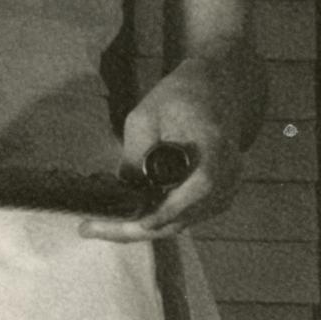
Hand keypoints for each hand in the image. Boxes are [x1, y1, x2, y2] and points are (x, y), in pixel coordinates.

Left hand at [80, 47, 256, 242]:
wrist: (214, 90)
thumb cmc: (178, 97)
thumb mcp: (145, 116)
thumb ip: (135, 152)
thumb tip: (122, 191)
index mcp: (215, 145)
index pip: (201, 184)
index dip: (172, 208)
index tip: (142, 223)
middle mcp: (228, 172)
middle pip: (186, 215)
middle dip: (138, 227)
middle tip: (92, 229)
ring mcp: (227, 187)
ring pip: (183, 221)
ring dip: (144, 226)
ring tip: (101, 227)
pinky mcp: (218, 197)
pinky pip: (186, 216)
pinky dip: (157, 219)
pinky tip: (127, 218)